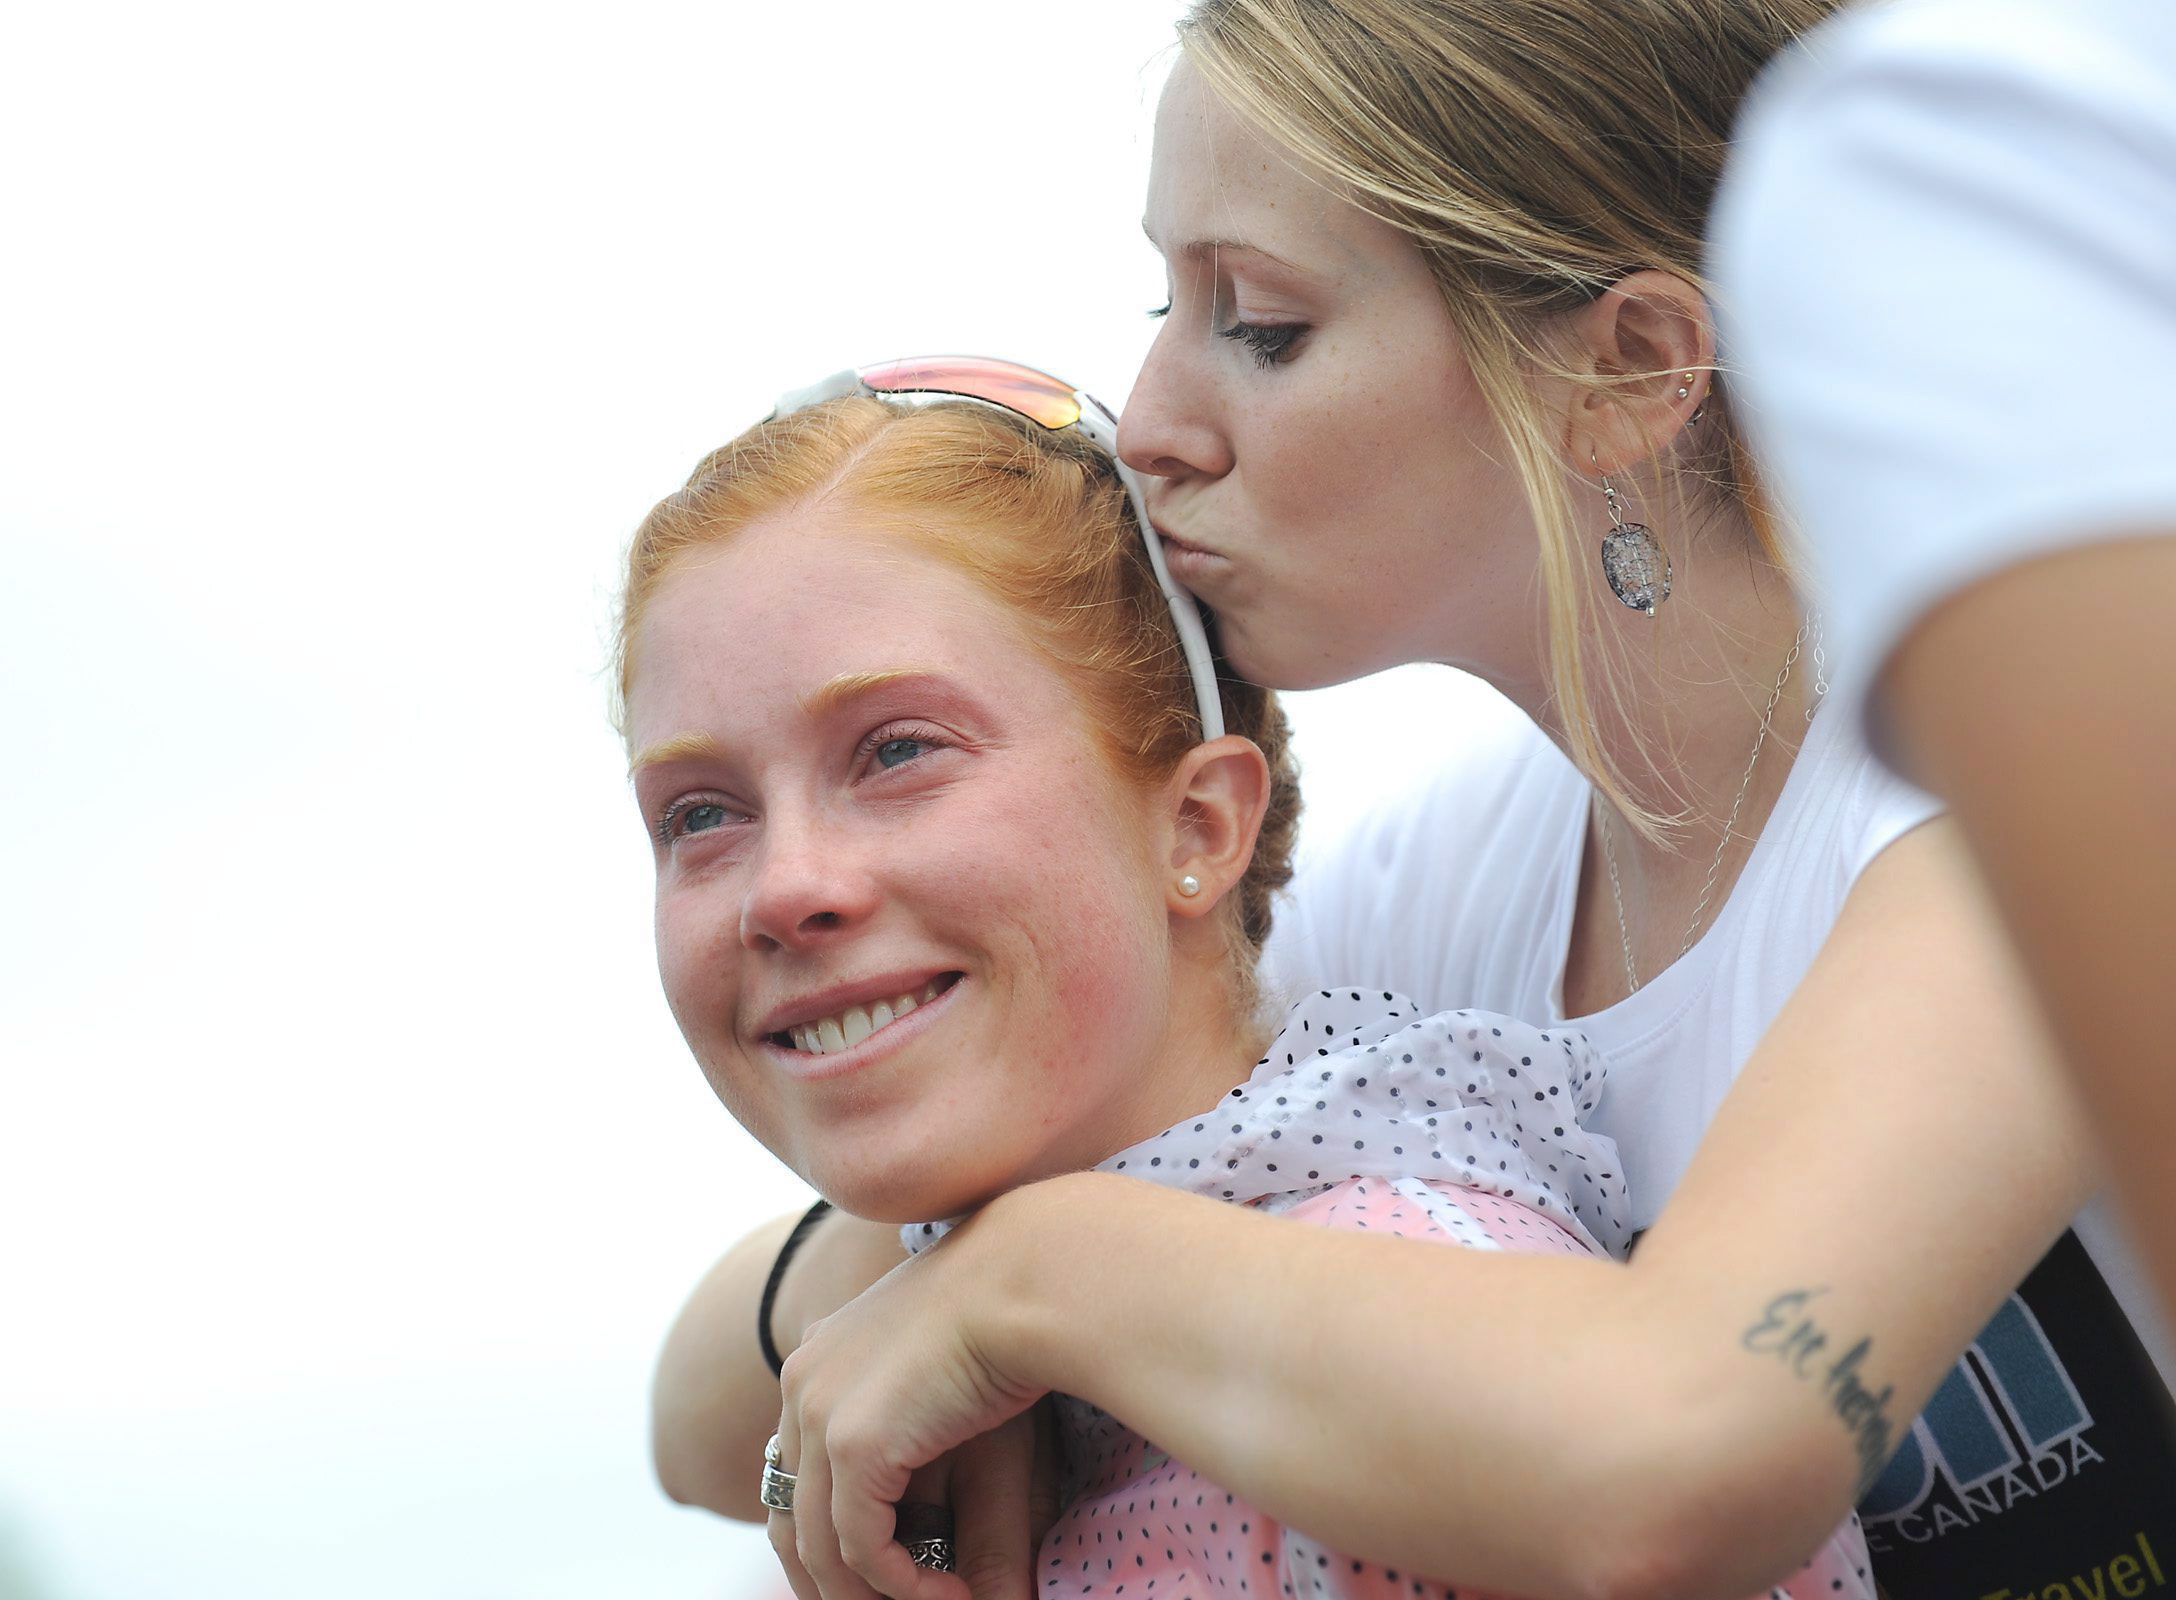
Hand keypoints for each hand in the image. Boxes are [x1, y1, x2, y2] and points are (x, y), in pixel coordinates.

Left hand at [770, 1220, 1050, 1599]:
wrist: (1025, 1278)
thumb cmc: (1009, 1316)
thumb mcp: (950, 1393)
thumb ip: (921, 1453)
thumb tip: (938, 1530)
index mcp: (819, 1359)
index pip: (794, 1473)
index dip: (826, 1538)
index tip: (872, 1577)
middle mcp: (803, 1382)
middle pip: (790, 1516)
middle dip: (832, 1582)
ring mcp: (820, 1412)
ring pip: (819, 1545)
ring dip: (870, 1595)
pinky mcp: (852, 1442)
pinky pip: (860, 1548)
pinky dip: (901, 1585)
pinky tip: (945, 1594)